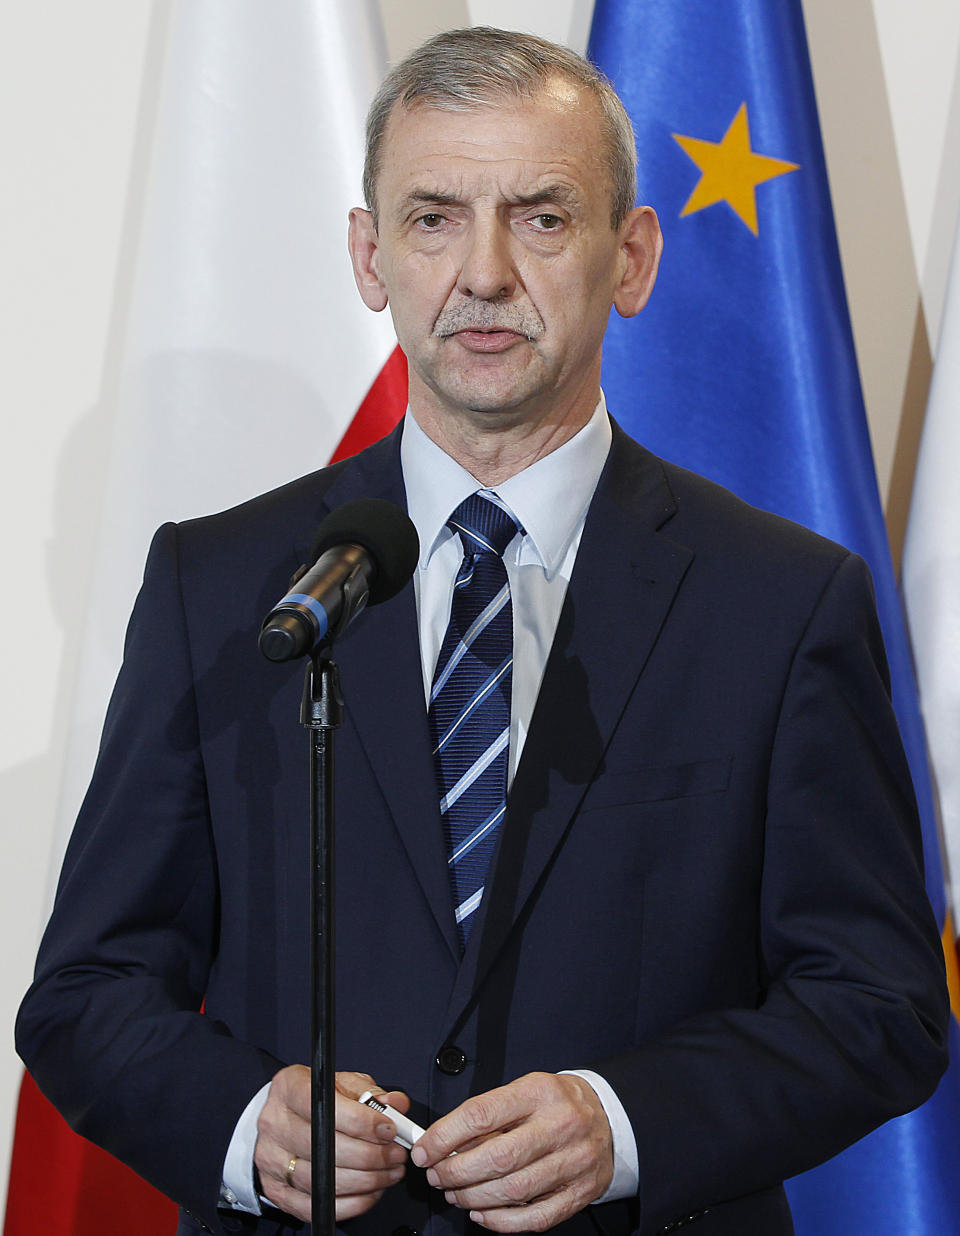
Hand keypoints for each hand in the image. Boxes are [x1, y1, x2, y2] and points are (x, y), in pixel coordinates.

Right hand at [254, 1066, 410, 1222]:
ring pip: (323, 1180)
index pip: (325, 1108)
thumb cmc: (315, 1101)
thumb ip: (371, 1093)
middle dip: (370, 1155)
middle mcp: (275, 1124)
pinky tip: (370, 1191)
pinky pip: (317, 1206)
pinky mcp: (277, 1191)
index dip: (361, 1122)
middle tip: (395, 1154)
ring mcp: (272, 1160)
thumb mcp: (342, 1085)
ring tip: (389, 1172)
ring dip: (366, 1180)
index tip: (388, 1129)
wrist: (282, 1120)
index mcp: (290, 1088)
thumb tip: (396, 1104)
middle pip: (326, 1147)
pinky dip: (351, 1203)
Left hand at [410, 1072, 612, 1230]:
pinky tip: (482, 1214)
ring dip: (473, 1198)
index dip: (445, 1136)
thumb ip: (490, 1114)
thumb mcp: (526, 1090)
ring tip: (455, 1194)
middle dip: (456, 1172)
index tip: (425, 1149)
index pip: (482, 1114)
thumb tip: (446, 1142)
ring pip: (514, 1190)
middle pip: (497, 1157)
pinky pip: (536, 1218)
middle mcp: (559, 1125)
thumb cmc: (557, 1102)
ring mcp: (574, 1161)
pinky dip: (502, 1221)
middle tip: (437, 1176)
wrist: (610, 1115)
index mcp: (539, 1092)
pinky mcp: (581, 1192)